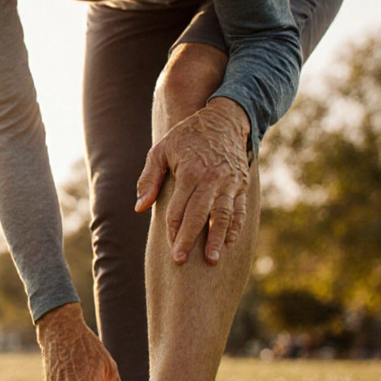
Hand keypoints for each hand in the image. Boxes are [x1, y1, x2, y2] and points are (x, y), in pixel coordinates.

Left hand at [134, 97, 251, 264]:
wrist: (224, 120)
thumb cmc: (187, 136)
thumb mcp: (161, 150)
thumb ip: (149, 179)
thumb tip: (139, 208)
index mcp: (190, 172)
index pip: (178, 208)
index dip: (172, 229)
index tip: (169, 248)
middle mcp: (212, 179)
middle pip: (199, 216)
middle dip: (188, 240)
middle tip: (180, 261)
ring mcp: (229, 183)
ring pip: (222, 216)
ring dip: (216, 239)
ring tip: (211, 260)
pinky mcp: (241, 185)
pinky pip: (239, 210)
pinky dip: (234, 228)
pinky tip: (229, 243)